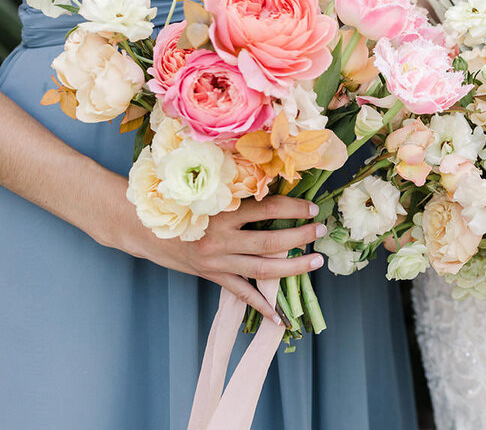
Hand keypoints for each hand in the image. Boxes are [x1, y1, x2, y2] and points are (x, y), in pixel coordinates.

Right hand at [125, 195, 325, 324]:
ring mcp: (216, 261)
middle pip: (270, 242)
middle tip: (320, 230)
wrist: (142, 228)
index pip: (267, 208)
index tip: (312, 207)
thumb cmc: (180, 203)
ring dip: (292, 268)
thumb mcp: (209, 193)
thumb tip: (279, 190)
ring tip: (315, 261)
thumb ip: (239, 194)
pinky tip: (280, 317)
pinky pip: (241, 293)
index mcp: (222, 212)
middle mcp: (220, 239)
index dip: (293, 208)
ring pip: (262, 269)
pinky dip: (261, 305)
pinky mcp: (212, 276)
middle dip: (300, 237)